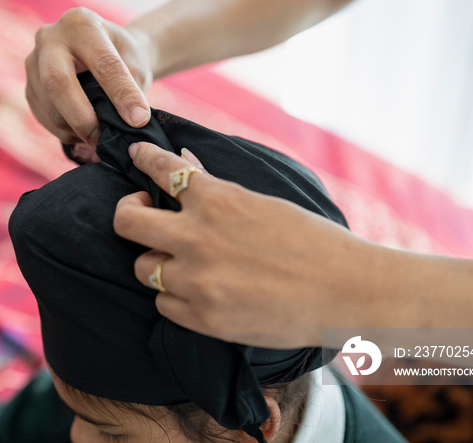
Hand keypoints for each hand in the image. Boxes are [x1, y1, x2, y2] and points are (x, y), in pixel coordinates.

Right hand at [25, 7, 153, 144]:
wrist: (104, 52)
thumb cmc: (123, 58)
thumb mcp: (136, 64)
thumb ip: (132, 88)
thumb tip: (132, 121)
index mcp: (82, 23)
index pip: (102, 62)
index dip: (121, 94)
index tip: (139, 120)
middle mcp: (50, 38)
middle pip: (56, 80)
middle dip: (81, 116)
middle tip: (102, 138)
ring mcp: (33, 61)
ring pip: (47, 105)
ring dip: (73, 129)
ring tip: (98, 137)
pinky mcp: (29, 86)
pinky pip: (42, 116)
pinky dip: (64, 131)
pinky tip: (82, 132)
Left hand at [113, 142, 379, 348]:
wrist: (346, 291)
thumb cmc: (313, 241)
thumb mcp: (263, 204)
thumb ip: (217, 188)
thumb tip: (186, 162)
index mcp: (217, 199)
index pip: (162, 169)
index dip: (143, 157)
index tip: (135, 154)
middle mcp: (197, 237)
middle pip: (126, 222)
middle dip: (127, 212)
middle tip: (139, 211)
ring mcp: (197, 280)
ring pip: (142, 268)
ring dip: (156, 261)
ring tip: (176, 260)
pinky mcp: (203, 318)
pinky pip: (163, 305)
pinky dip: (173, 296)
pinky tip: (194, 290)